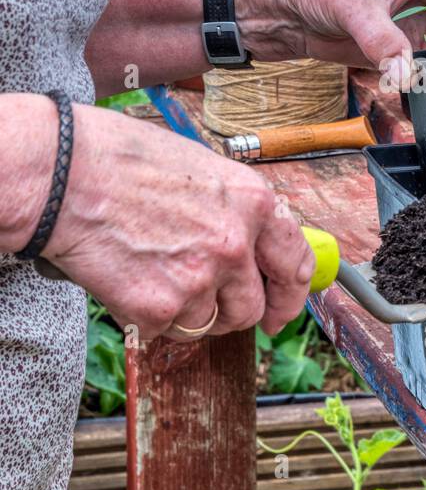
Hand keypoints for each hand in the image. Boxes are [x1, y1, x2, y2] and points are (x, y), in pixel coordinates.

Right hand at [43, 104, 314, 339]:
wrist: (66, 175)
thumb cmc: (123, 160)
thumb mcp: (203, 170)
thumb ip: (234, 210)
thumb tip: (251, 244)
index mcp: (254, 203)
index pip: (296, 263)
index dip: (292, 294)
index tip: (281, 309)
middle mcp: (236, 244)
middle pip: (252, 307)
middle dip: (235, 313)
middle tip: (214, 310)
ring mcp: (200, 279)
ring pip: (210, 323)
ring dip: (189, 312)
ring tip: (156, 276)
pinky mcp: (161, 308)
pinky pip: (166, 328)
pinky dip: (148, 315)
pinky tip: (129, 279)